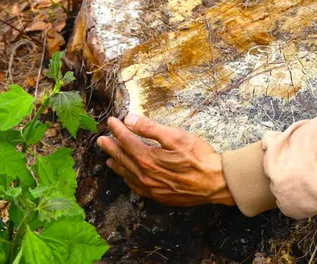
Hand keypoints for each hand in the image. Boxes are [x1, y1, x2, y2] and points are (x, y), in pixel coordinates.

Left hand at [97, 115, 234, 207]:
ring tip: (109, 158)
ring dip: (117, 164)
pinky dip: (128, 180)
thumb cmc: (199, 157)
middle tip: (101, 140)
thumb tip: (129, 120)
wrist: (215, 182)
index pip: (127, 141)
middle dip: (111, 147)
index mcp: (148, 158)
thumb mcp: (175, 136)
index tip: (111, 121)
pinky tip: (128, 177)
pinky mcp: (159, 196)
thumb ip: (150, 128)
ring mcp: (151, 188)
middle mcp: (145, 175)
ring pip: (128, 174)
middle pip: (123, 158)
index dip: (117, 130)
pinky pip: (137, 188)